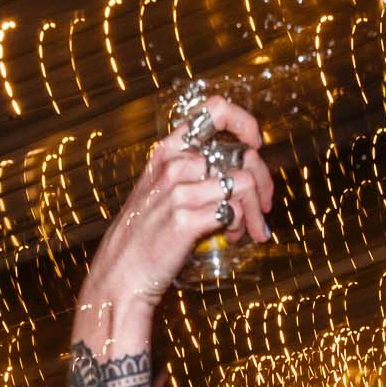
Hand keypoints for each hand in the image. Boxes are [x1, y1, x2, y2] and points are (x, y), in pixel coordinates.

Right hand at [76, 96, 275, 329]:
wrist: (120, 275)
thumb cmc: (142, 238)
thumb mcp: (157, 192)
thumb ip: (190, 175)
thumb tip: (235, 171)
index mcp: (167, 152)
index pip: (213, 111)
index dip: (244, 123)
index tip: (254, 144)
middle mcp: (174, 166)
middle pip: (243, 155)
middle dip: (264, 182)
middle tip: (265, 205)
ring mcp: (180, 192)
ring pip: (245, 182)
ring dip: (253, 211)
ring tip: (244, 230)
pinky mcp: (187, 219)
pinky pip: (235, 211)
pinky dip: (242, 226)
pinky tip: (231, 237)